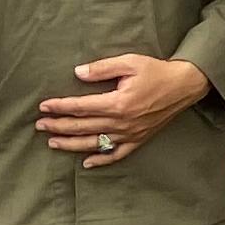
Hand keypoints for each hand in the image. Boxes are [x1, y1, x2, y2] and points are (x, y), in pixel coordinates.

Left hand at [36, 53, 210, 170]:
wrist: (184, 85)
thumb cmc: (156, 71)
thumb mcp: (130, 62)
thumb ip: (102, 68)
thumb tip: (78, 73)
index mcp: (117, 102)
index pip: (81, 106)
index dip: (60, 106)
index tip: (44, 106)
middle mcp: (121, 122)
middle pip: (83, 126)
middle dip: (59, 126)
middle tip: (40, 125)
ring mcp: (129, 134)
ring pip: (94, 143)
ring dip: (71, 144)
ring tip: (52, 142)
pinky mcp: (138, 140)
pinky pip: (116, 154)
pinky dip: (101, 160)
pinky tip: (86, 162)